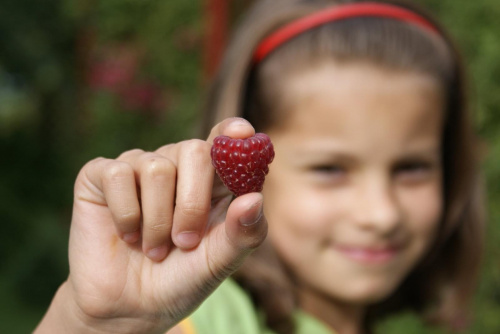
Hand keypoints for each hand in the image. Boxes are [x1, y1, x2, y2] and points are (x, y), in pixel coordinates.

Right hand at [35, 118, 267, 333]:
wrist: (132, 308)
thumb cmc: (182, 279)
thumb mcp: (219, 262)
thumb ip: (243, 233)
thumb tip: (255, 198)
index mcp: (212, 180)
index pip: (225, 142)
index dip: (232, 133)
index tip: (243, 133)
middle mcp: (177, 165)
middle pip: (194, 151)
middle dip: (192, 203)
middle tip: (186, 241)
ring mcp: (139, 167)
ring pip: (157, 168)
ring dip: (158, 220)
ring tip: (155, 248)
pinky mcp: (102, 175)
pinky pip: (118, 175)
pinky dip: (127, 214)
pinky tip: (127, 235)